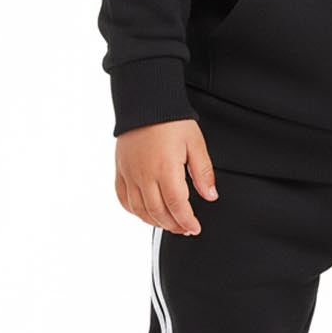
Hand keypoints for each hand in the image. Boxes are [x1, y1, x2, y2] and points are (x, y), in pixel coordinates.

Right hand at [115, 118, 217, 235]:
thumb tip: (210, 196)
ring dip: (155, 221)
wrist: (146, 103)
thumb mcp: (195, 143)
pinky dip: (134, 211)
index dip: (186, 221)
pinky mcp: (121, 170)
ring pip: (139, 209)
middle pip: (158, 212)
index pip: (177, 206)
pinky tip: (145, 213)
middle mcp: (144, 175)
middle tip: (185, 229)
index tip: (194, 228)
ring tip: (168, 224)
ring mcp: (130, 173)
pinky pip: (123, 198)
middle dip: (173, 225)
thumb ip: (203, 173)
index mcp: (165, 169)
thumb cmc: (171, 121)